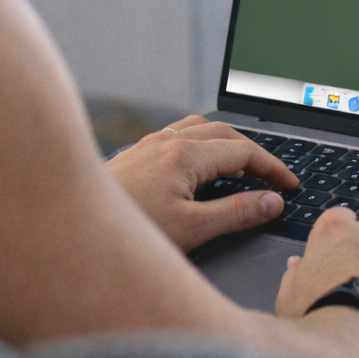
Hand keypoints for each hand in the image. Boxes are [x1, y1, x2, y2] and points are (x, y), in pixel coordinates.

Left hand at [105, 116, 298, 251]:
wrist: (69, 224)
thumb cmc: (128, 229)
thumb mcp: (191, 229)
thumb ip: (236, 213)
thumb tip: (272, 201)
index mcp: (185, 155)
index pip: (243, 150)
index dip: (272, 166)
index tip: (289, 184)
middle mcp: (166, 141)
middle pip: (223, 132)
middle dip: (252, 151)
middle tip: (271, 176)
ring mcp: (147, 145)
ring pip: (197, 128)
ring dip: (223, 143)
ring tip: (238, 168)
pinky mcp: (133, 155)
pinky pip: (175, 136)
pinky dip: (198, 145)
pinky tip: (194, 170)